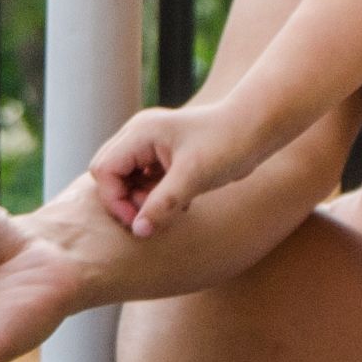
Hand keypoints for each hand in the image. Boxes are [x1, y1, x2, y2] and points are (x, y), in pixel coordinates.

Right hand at [86, 96, 254, 235]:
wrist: (256, 130)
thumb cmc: (227, 145)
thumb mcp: (193, 177)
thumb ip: (163, 204)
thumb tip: (138, 231)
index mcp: (140, 132)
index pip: (104, 170)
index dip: (115, 200)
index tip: (138, 221)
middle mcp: (140, 134)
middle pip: (110, 174)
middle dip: (125, 200)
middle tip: (153, 215)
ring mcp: (151, 144)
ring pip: (127, 179)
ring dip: (142, 200)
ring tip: (172, 208)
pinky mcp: (164, 155)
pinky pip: (145, 180)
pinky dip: (156, 196)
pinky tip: (181, 202)